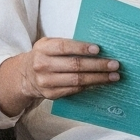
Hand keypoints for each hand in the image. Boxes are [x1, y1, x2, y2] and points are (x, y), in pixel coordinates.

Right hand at [0, 36, 120, 115]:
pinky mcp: (51, 94)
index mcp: (42, 49)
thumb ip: (66, 45)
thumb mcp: (47, 45)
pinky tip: (101, 83)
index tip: (98, 49)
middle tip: (115, 64)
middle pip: (74, 65)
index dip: (81, 48)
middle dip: (97, 65)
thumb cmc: (44, 57)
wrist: (25, 76)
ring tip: (114, 76)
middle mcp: (41, 65)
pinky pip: (74, 90)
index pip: (63, 47)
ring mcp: (45, 81)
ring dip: (98, 78)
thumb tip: (96, 48)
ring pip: (77, 80)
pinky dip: (90, 86)